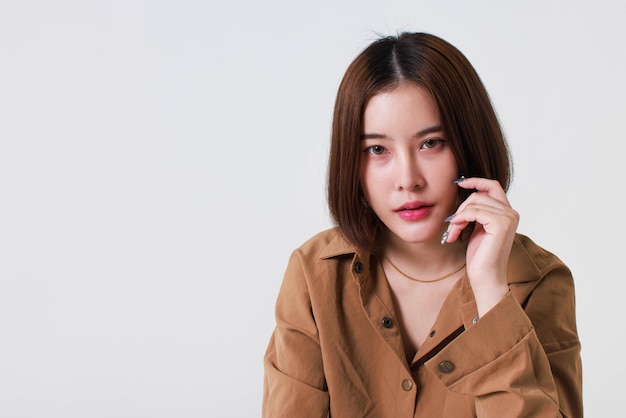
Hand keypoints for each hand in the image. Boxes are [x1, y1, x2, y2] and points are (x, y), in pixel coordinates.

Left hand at [444, 177, 518, 315]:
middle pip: (480, 194)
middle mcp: (511, 212)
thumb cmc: (480, 256)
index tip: (458, 182)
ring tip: (454, 232)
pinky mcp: (501, 224)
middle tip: (452, 225)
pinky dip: (461, 219)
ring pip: (475, 202)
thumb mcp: (477, 228)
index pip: (492, 186)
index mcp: (507, 212)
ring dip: (459, 216)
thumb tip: (466, 193)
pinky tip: (456, 233)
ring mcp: (508, 217)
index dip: (476, 181)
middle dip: (461, 207)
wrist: (485, 277)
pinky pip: (474, 211)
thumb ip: (476, 211)